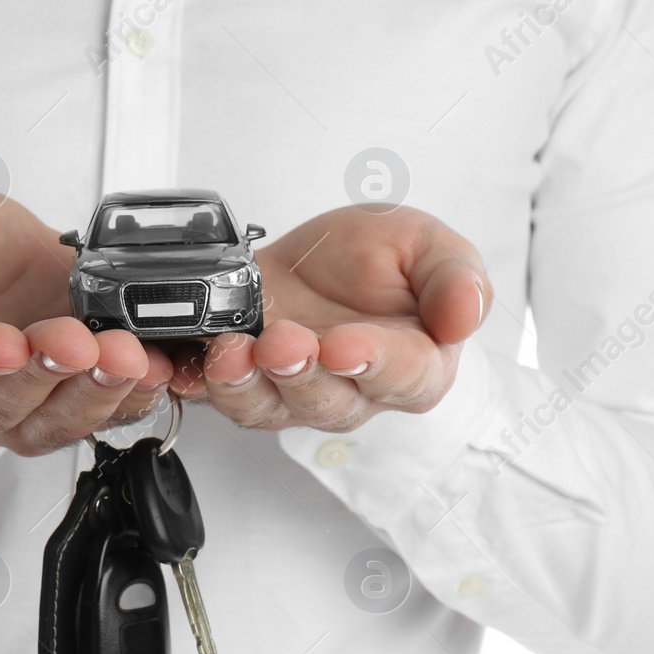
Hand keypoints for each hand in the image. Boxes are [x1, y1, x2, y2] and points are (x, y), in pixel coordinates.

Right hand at [0, 178, 172, 455]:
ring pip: (54, 421)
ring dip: (94, 391)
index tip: (3, 342)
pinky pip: (102, 416)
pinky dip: (133, 396)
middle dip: (43, 372)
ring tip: (124, 354)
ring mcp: (15, 413)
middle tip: (75, 338)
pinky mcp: (67, 405)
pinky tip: (154, 370)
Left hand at [168, 205, 490, 431]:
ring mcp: (294, 395)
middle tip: (282, 339)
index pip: (401, 376)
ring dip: (246, 383)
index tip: (345, 346)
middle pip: (328, 400)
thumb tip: (467, 317)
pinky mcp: (246, 385)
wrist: (314, 256)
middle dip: (300, 371)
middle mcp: (354, 393)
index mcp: (414, 364)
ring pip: (270, 408)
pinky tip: (186, 365)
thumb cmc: (376, 259)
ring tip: (230, 348)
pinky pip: (220, 398)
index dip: (372, 363)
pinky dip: (198, 384)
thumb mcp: (428, 245)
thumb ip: (455, 277)